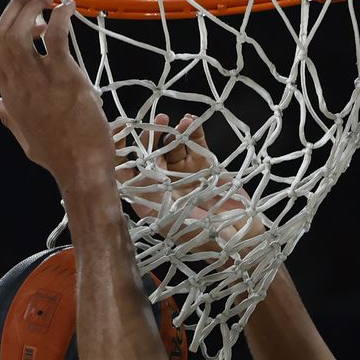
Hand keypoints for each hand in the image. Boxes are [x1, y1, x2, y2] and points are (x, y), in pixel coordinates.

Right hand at [0, 0, 115, 194]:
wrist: (82, 172)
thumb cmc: (59, 157)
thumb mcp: (25, 136)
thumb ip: (6, 115)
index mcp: (9, 96)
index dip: (6, 27)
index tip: (29, 25)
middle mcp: (18, 86)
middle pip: (2, 33)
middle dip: (16, 7)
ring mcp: (39, 81)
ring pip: (20, 30)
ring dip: (33, 5)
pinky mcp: (64, 78)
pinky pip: (55, 36)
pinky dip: (61, 17)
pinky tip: (68, 10)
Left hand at [121, 112, 263, 254]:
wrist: (237, 239)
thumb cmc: (199, 236)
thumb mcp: (166, 220)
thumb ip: (146, 198)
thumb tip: (123, 173)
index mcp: (150, 201)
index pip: (128, 173)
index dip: (123, 152)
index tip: (125, 132)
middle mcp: (165, 187)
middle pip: (151, 155)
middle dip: (153, 135)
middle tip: (161, 120)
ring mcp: (185, 176)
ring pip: (174, 146)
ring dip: (176, 132)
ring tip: (183, 122)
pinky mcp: (206, 168)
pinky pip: (196, 145)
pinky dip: (194, 132)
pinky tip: (192, 122)